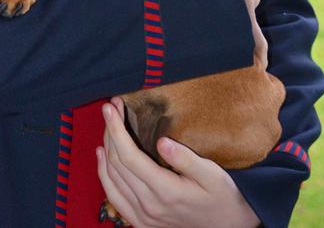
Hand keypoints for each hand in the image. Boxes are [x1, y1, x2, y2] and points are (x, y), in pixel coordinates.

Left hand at [97, 98, 259, 227]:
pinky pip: (113, 196)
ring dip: (106, 146)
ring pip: (111, 177)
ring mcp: (143, 216)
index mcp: (166, 192)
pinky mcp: (140, 221)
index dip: (116, 129)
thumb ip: (187, 158)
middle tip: (111, 107)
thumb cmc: (222, 197)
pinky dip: (103, 173)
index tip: (111, 106)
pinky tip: (102, 154)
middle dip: (110, 130)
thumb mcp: (212, 175)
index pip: (129, 156)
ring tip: (108, 123)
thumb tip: (162, 142)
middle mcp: (149, 206)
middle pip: (117, 163)